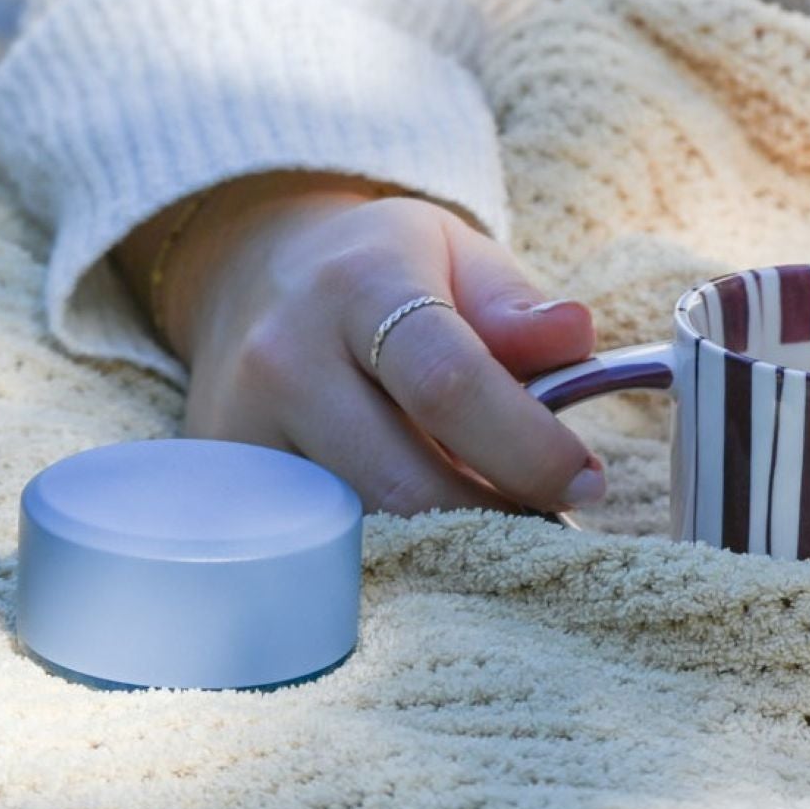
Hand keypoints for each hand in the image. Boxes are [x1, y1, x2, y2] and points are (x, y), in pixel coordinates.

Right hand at [143, 173, 604, 513]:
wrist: (256, 274)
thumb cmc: (384, 270)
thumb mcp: (458, 255)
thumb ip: (517, 305)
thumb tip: (576, 337)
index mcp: (362, 287)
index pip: (449, 382)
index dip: (527, 445)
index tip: (586, 481)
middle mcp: (286, 358)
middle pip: (403, 477)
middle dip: (494, 515)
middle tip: (553, 521)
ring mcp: (241, 432)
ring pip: (361, 528)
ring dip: (445, 542)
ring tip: (498, 524)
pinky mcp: (222, 490)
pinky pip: (317, 548)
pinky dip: (386, 553)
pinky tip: (429, 536)